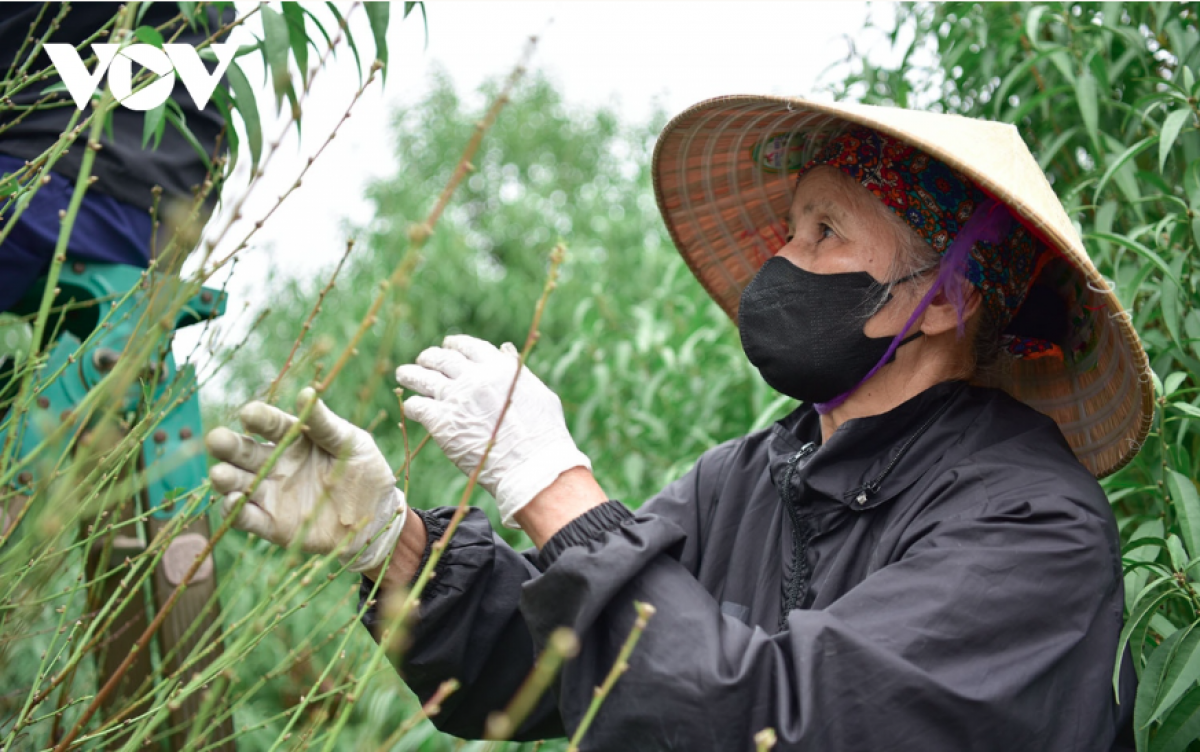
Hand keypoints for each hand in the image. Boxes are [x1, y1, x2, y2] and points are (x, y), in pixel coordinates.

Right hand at [204, 387, 405, 571]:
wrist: (377, 516)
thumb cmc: (365, 471)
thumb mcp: (352, 442)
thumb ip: (325, 423)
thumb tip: (306, 392)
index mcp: (294, 437)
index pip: (270, 423)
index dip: (258, 418)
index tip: (249, 413)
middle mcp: (276, 463)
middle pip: (244, 451)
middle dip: (228, 445)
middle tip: (215, 439)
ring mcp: (271, 493)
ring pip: (238, 483)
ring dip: (225, 478)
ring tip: (220, 474)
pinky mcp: (272, 524)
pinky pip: (246, 517)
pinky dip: (235, 511)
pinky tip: (233, 501)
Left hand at [395, 334, 590, 526]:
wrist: (531, 467)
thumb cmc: (543, 435)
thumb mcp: (539, 392)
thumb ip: (517, 370)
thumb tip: (504, 349)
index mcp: (499, 368)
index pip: (469, 346)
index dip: (456, 344)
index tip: (448, 345)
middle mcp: (474, 378)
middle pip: (442, 359)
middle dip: (430, 357)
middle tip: (424, 360)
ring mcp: (456, 399)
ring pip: (423, 378)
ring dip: (411, 374)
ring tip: (404, 374)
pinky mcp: (441, 423)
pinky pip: (418, 407)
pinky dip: (413, 405)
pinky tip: (413, 407)